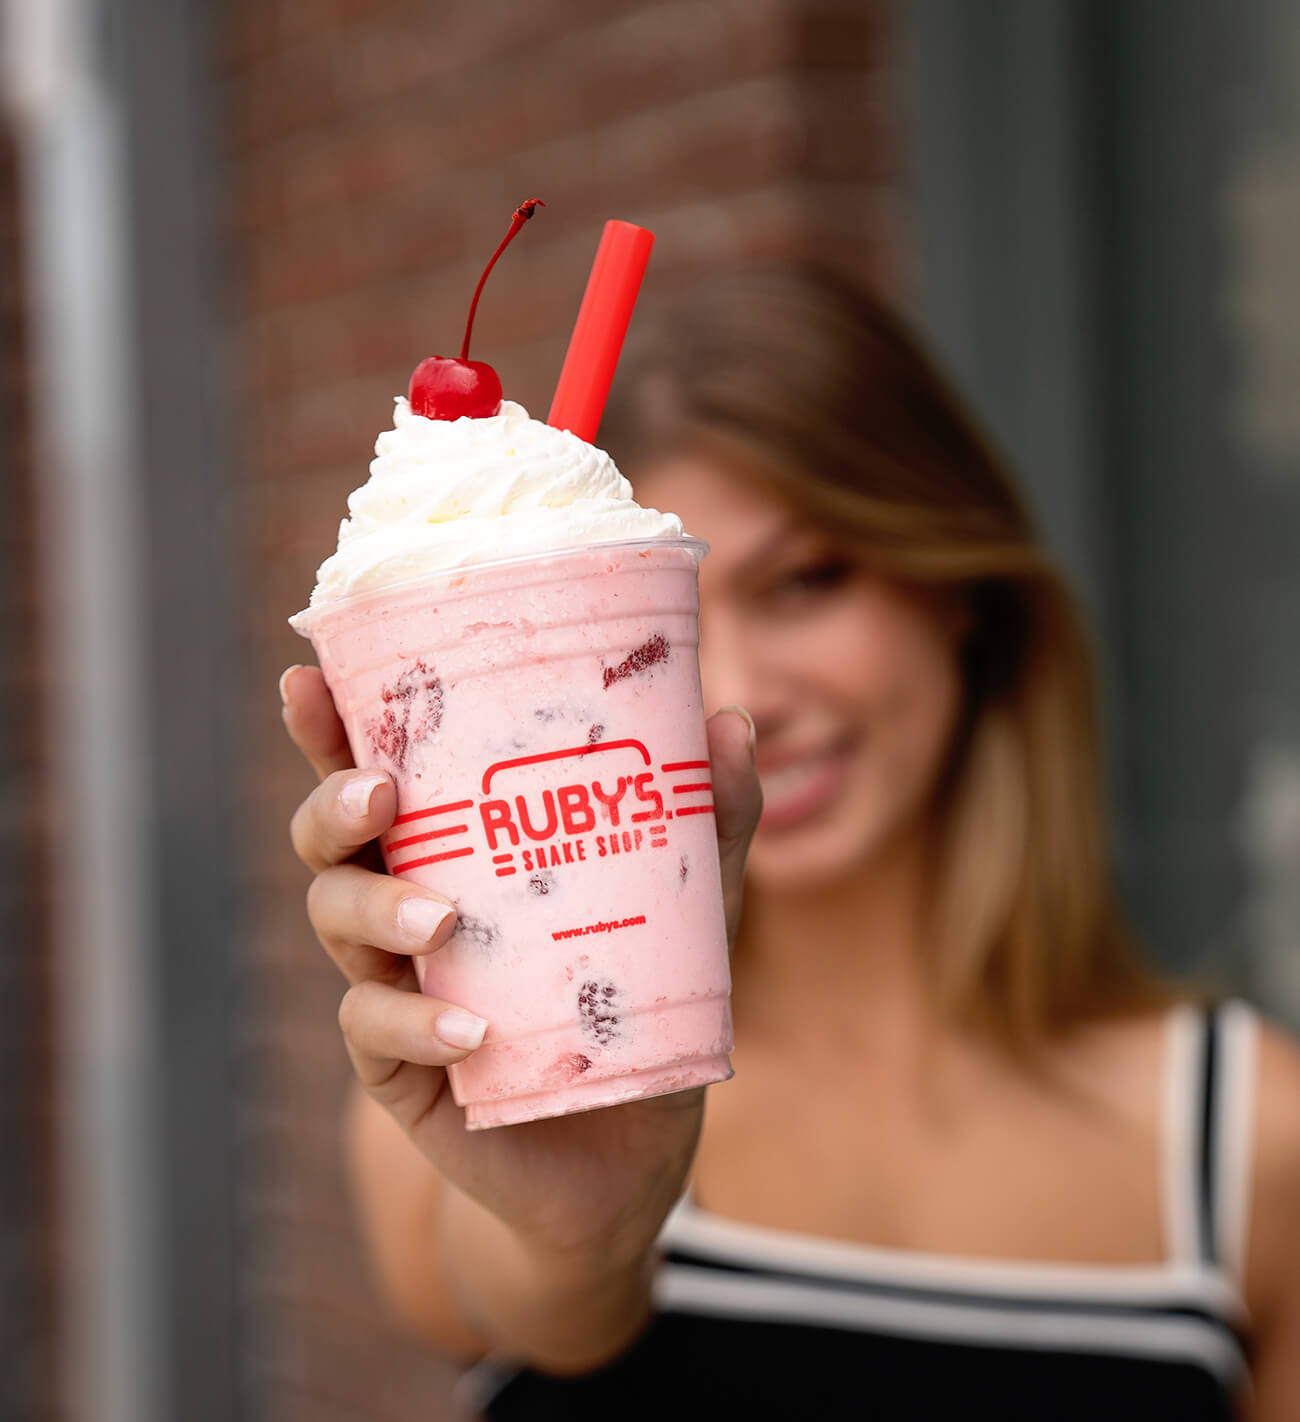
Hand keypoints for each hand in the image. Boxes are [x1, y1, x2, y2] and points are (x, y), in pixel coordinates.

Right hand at [281, 664, 760, 1273]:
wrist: (630, 1146)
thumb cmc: (638, 999)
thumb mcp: (685, 906)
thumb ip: (708, 819)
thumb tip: (732, 720)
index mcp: (454, 849)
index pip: (375, 772)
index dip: (330, 727)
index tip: (307, 677)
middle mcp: (406, 907)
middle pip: (327, 841)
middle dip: (332, 806)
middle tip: (382, 793)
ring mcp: (395, 987)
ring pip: (337, 925)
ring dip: (376, 911)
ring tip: (441, 921)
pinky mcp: (402, 1069)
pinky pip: (375, 1035)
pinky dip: (415, 1025)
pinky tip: (470, 1030)